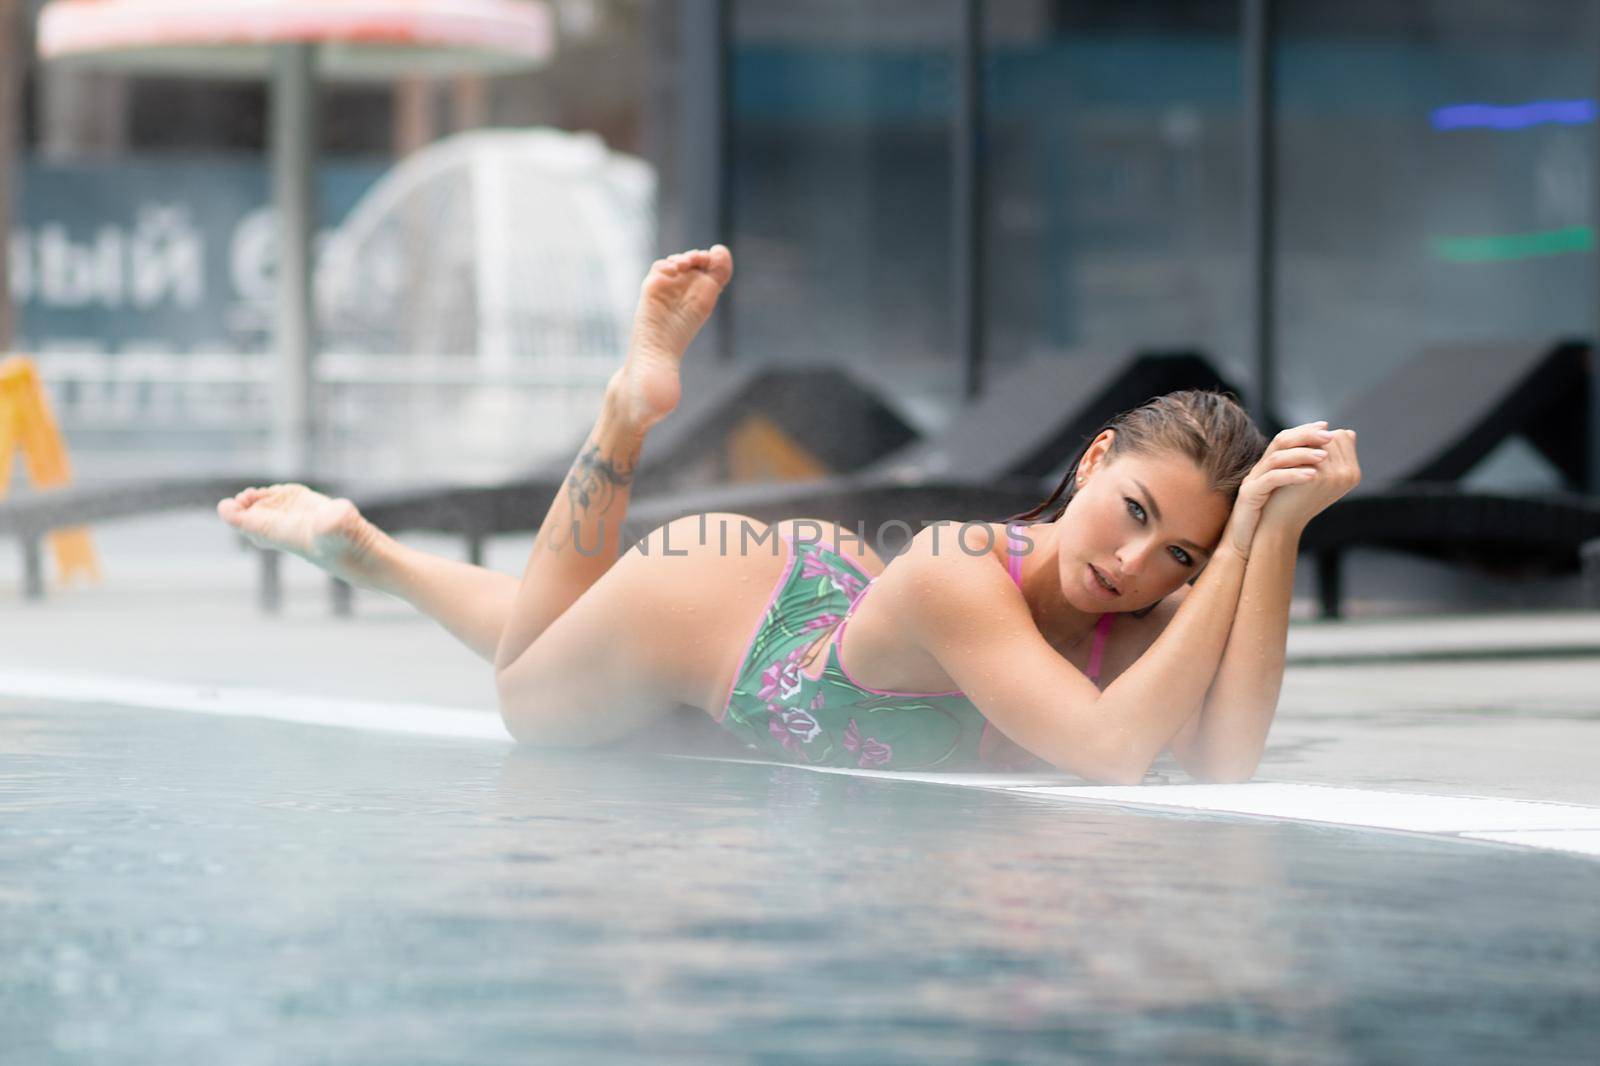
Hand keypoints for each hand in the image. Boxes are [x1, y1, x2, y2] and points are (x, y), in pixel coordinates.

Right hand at [1223, 422, 1340, 557]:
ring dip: (1302, 455)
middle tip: (1329, 436)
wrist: (1249, 543)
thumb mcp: (1291, 495)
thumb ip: (1305, 476)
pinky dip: (1293, 475)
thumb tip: (1329, 462)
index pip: (1286, 438)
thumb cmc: (1272, 519)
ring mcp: (1252, 481)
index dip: (1305, 430)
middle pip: (1280, 441)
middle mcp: (1259, 468)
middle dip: (1306, 436)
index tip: (1327, 427)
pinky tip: (1312, 477)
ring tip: (1324, 457)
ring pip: (1276, 458)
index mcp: (1268, 466)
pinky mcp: (1248, 495)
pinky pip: (1271, 480)